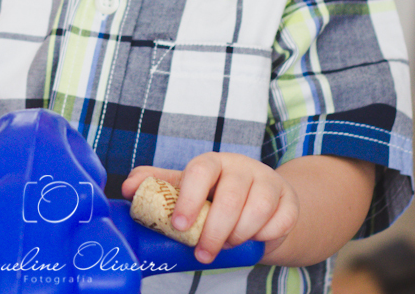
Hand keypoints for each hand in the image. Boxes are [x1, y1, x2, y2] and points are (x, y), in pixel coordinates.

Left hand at [123, 153, 297, 264]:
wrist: (261, 204)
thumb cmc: (216, 196)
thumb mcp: (186, 189)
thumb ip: (158, 186)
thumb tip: (126, 188)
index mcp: (213, 162)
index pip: (200, 171)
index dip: (189, 198)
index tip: (180, 226)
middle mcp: (241, 167)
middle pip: (229, 197)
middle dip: (214, 232)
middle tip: (203, 253)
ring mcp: (268, 182)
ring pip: (257, 209)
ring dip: (239, 235)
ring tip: (228, 245)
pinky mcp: (289, 201)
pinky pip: (280, 221)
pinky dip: (265, 236)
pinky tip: (253, 240)